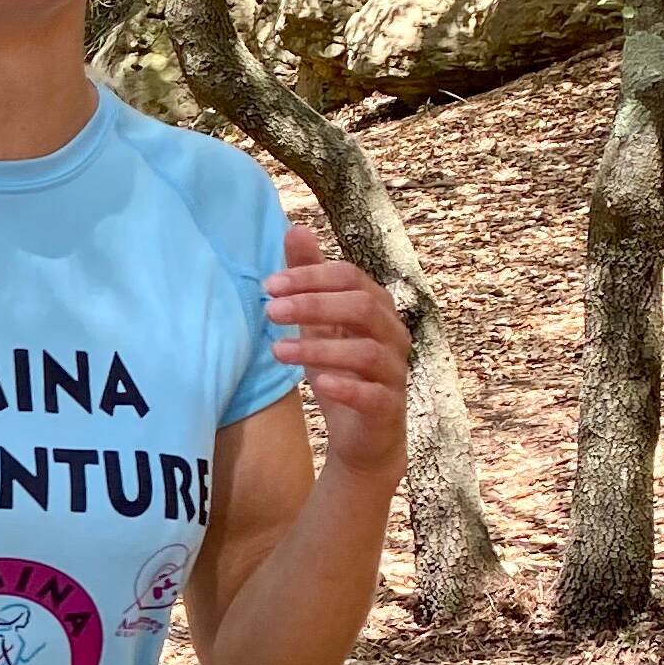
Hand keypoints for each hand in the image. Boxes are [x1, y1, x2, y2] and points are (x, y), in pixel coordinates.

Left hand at [265, 212, 411, 485]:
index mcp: (375, 306)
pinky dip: (347, 386)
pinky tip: (319, 384)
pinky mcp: (389, 407)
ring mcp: (395, 371)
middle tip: (270, 311)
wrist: (363, 436)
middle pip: (361, 306)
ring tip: (277, 351)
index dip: (310, 277)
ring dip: (319, 349)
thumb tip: (295, 228)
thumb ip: (310, 280)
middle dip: (313, 305)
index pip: (348, 277)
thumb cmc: (340, 370)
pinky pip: (373, 394)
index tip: (268, 285)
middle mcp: (392, 334)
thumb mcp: (318, 323)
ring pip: (366, 351)